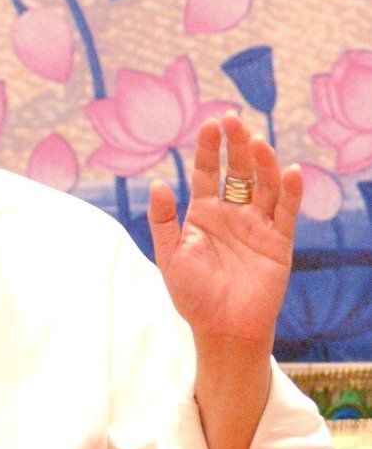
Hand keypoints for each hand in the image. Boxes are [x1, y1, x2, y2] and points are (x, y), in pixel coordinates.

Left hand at [147, 113, 301, 350]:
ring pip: (264, 185)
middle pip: (237, 171)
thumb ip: (163, 221)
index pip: (206, 173)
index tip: (210, 124)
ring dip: (263, 163)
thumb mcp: (170, 256)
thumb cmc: (192, 295)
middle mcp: (232, 214)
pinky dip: (290, 191)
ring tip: (258, 142)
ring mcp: (257, 225)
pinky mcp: (279, 241)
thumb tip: (157, 183)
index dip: (208, 149)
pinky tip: (290, 170)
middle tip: (232, 119)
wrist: (222, 329)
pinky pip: (286, 212)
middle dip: (235, 146)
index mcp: (204, 214)